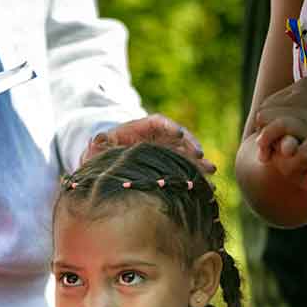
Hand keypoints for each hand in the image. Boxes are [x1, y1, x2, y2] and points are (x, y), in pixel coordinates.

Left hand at [81, 114, 215, 174]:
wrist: (102, 174)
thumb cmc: (99, 160)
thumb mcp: (96, 152)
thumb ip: (97, 147)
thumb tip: (96, 140)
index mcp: (137, 131)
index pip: (156, 123)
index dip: (169, 127)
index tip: (179, 135)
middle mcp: (153, 140)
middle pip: (176, 138)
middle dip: (189, 146)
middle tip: (201, 156)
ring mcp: (162, 153)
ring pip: (184, 154)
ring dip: (198, 161)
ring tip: (211, 170)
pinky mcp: (167, 168)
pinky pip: (184, 169)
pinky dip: (194, 174)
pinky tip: (206, 183)